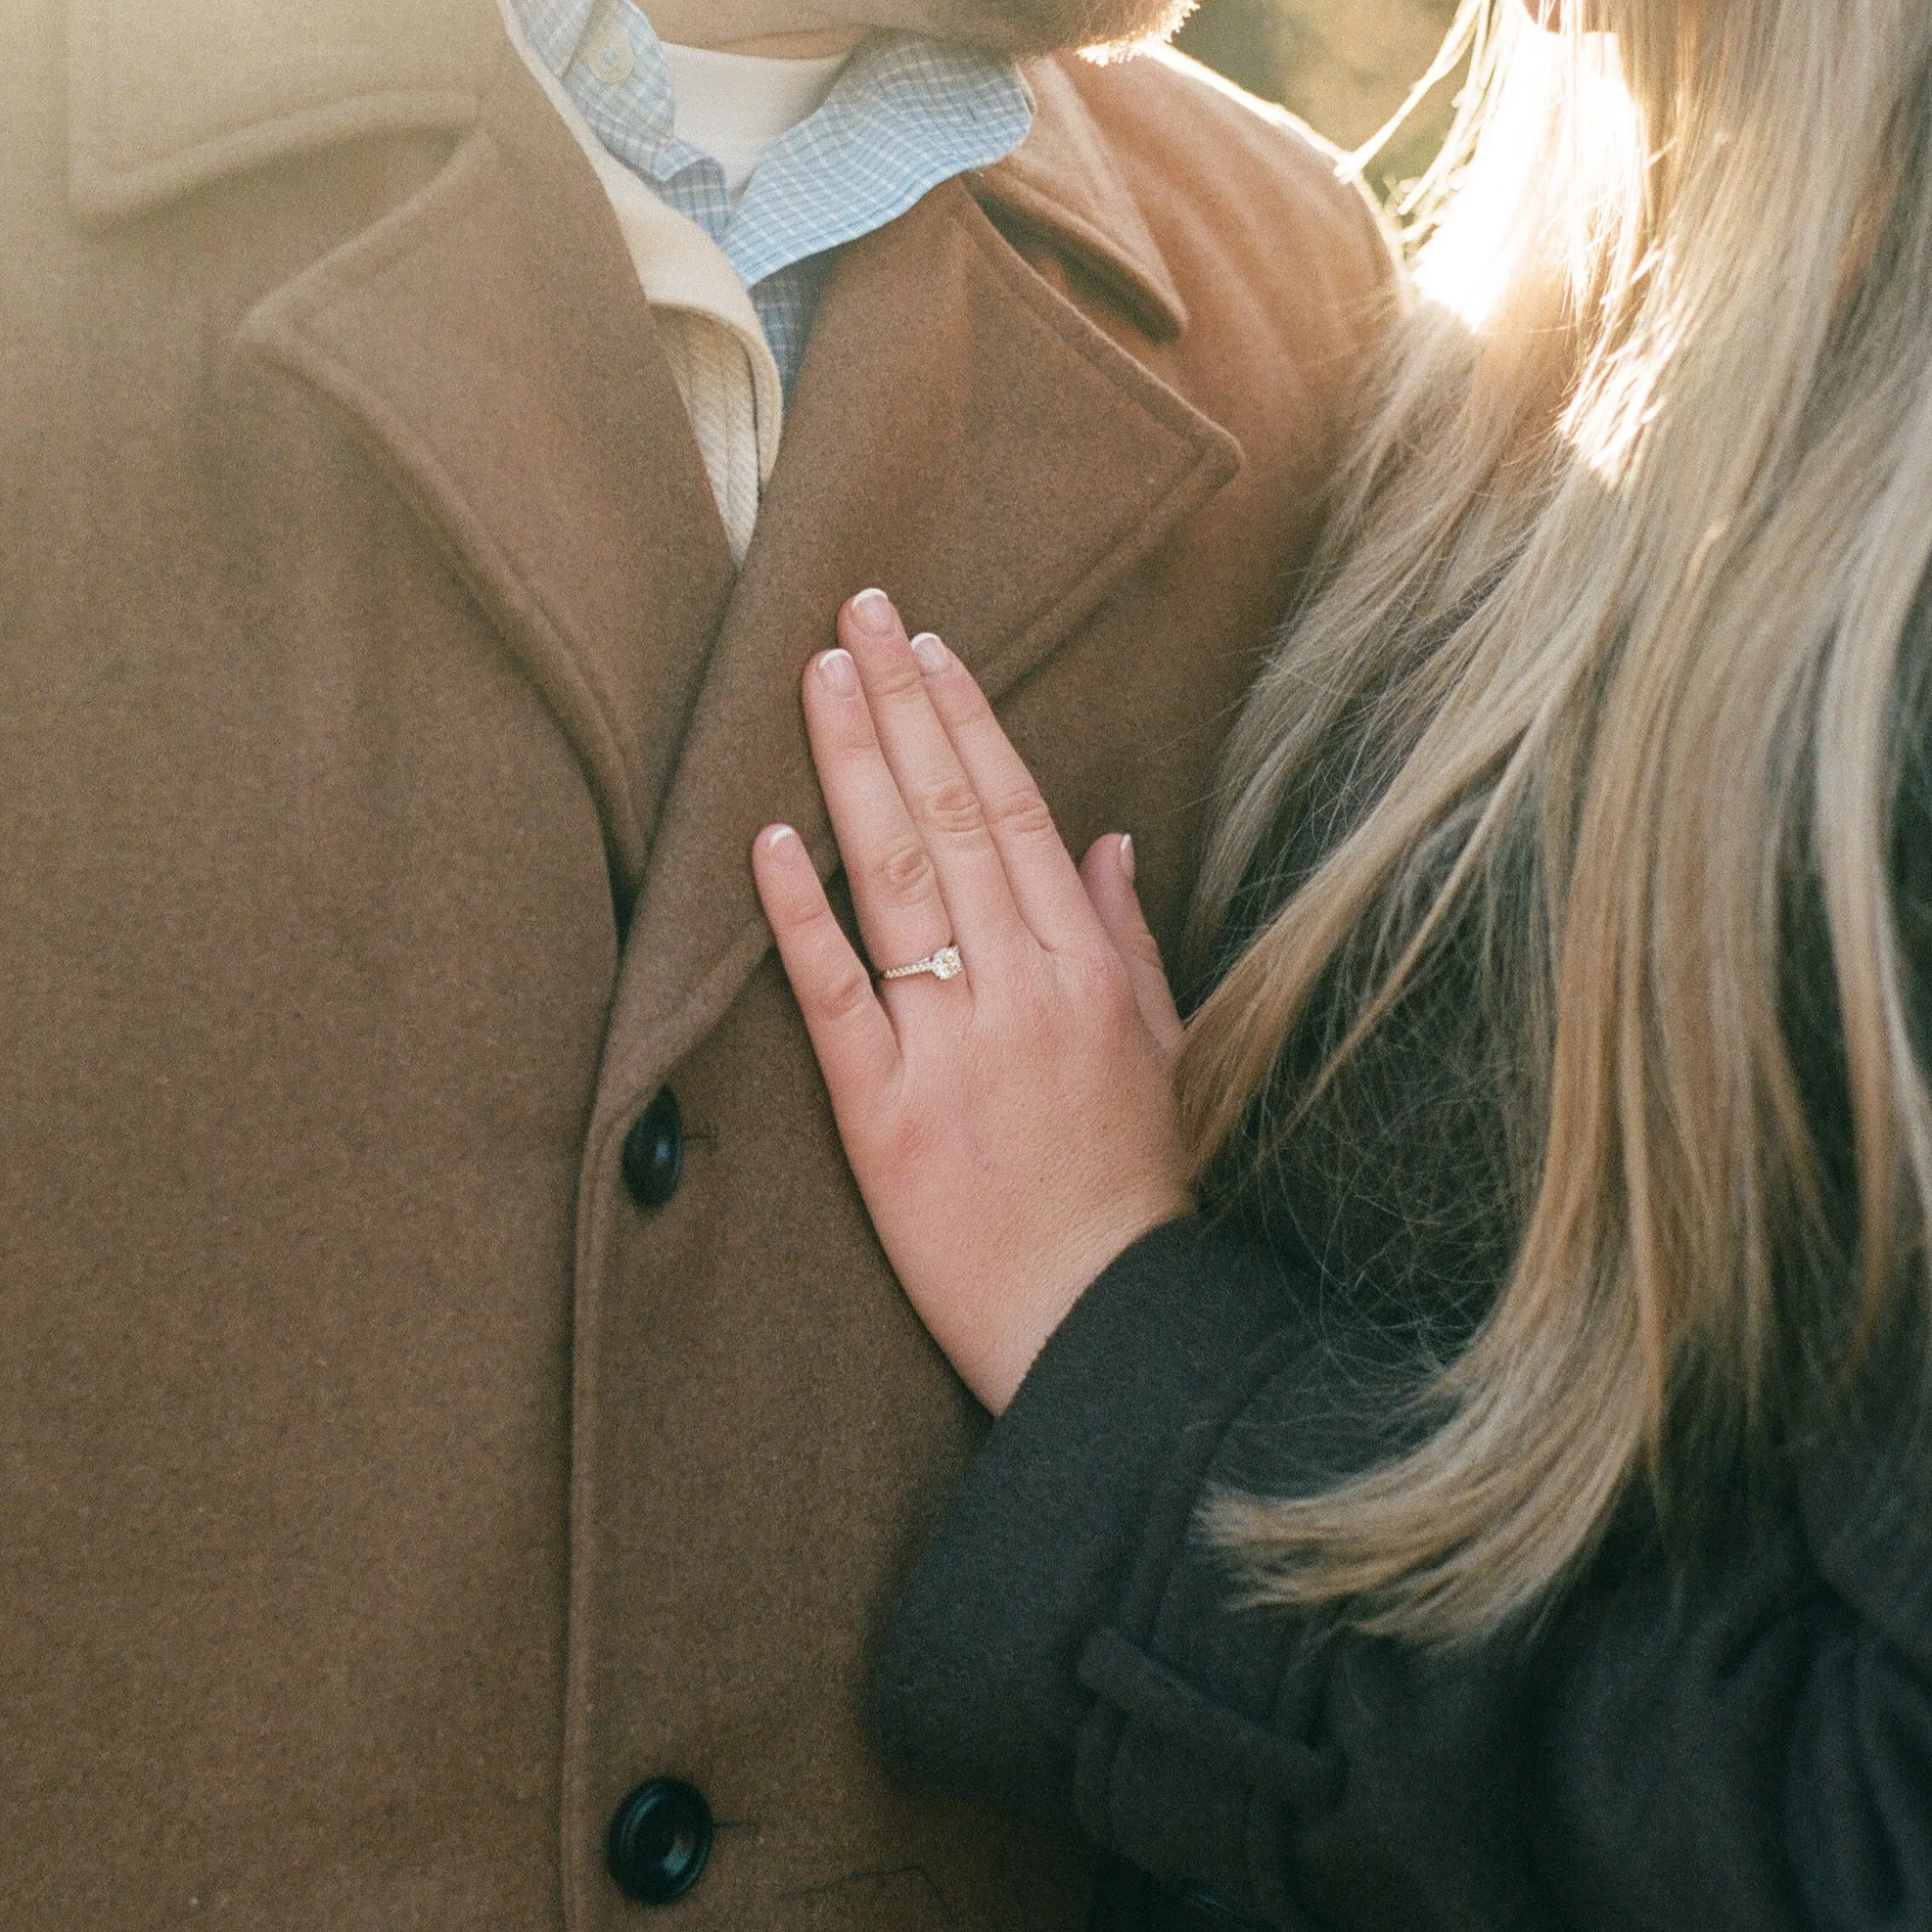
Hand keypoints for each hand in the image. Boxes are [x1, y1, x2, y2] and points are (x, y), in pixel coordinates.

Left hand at [752, 587, 1191, 1414]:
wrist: (1102, 1319)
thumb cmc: (1132, 1191)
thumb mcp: (1163, 1050)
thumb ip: (1129, 939)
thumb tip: (1109, 842)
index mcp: (1087, 967)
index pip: (1017, 813)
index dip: (965, 722)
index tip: (928, 648)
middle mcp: (1023, 986)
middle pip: (951, 817)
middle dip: (902, 704)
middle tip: (854, 612)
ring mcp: (954, 1044)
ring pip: (895, 879)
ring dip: (851, 768)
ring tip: (815, 679)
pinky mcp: (888, 1112)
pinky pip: (839, 995)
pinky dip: (802, 915)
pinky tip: (768, 841)